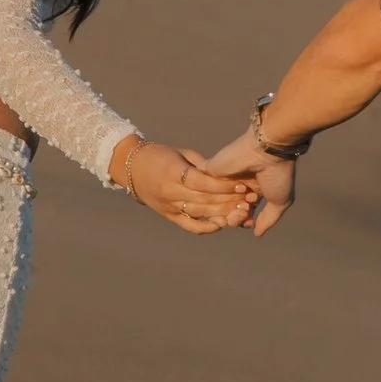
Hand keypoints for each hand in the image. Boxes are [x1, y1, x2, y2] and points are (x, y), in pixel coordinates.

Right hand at [120, 139, 258, 234]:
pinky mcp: (168, 216)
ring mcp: (169, 206)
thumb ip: (202, 165)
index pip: (202, 183)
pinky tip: (223, 223)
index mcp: (173, 173)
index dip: (223, 185)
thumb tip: (226, 174)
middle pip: (205, 200)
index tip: (242, 184)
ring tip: (243, 211)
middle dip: (229, 200)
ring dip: (224, 214)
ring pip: (201, 214)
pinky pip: (191, 226)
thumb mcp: (181, 153)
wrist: (131, 167)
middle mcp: (170, 192)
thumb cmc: (159, 155)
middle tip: (250, 199)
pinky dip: (208, 228)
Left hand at [196, 129, 297, 236]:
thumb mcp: (280, 201)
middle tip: (245, 210)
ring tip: (240, 204)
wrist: (268, 151)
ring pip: (214, 203)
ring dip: (225, 209)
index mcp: (253, 190)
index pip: (241, 213)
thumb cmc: (278, 174)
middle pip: (227, 211)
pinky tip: (225, 195)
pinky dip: (211, 195)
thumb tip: (256, 233)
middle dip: (235, 217)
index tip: (250, 221)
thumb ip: (268, 219)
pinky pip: (202, 188)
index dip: (244, 221)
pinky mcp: (210, 169)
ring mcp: (223, 178)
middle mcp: (236, 185)